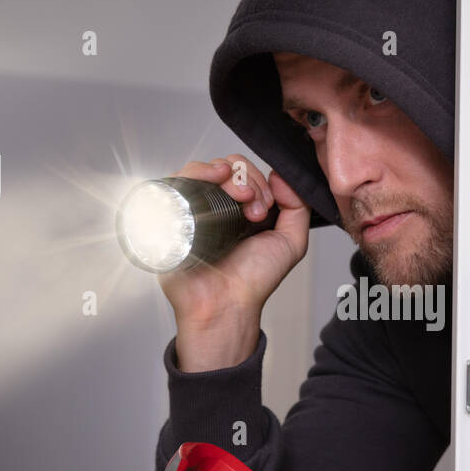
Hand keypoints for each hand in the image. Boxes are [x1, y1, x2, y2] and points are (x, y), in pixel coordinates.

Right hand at [158, 155, 309, 370]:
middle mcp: (215, 206)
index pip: (246, 173)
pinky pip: (178, 179)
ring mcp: (193, 208)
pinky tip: (212, 180)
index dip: (259, 181)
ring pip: (204, 169)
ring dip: (227, 175)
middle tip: (254, 210)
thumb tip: (282, 176)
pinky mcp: (172, 212)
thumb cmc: (252, 281)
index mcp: (240, 209)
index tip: (266, 206)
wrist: (224, 304)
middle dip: (247, 180)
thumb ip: (298, 208)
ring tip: (238, 198)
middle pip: (227, 166)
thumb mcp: (290, 243)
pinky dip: (197, 172)